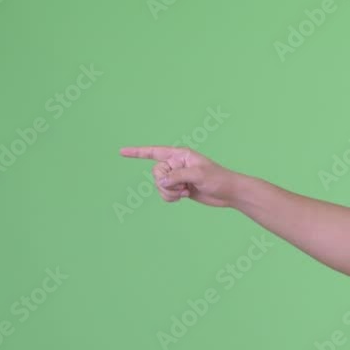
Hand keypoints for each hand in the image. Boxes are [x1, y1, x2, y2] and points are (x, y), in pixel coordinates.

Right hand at [119, 146, 236, 207]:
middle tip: (183, 186)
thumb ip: (177, 176)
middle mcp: (176, 164)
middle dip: (166, 183)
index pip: (154, 152)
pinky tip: (185, 196)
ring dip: (170, 192)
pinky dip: (171, 197)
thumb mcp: (198, 175)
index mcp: (180, 155)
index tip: (121, 152)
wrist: (228, 192)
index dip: (137, 152)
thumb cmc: (218, 179)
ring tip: (186, 191)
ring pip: (159, 185)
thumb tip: (160, 181)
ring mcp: (177, 177)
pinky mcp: (179, 188)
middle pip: (156, 173)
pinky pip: (165, 194)